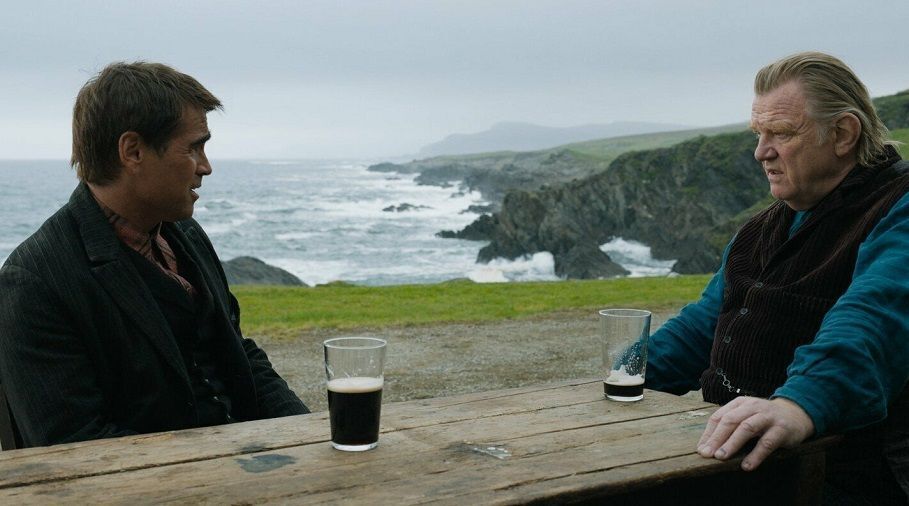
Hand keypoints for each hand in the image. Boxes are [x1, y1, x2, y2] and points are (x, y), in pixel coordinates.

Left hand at [697, 396, 814, 470]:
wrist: (796, 414)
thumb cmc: (763, 419)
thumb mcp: (745, 416)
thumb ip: (728, 427)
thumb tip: (706, 446)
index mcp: (740, 403)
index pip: (719, 417)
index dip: (709, 434)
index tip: (701, 449)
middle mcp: (752, 407)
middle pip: (730, 421)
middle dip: (717, 438)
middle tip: (708, 454)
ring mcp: (767, 417)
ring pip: (746, 428)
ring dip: (732, 443)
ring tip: (721, 457)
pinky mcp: (781, 429)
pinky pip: (767, 442)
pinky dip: (756, 455)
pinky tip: (747, 466)